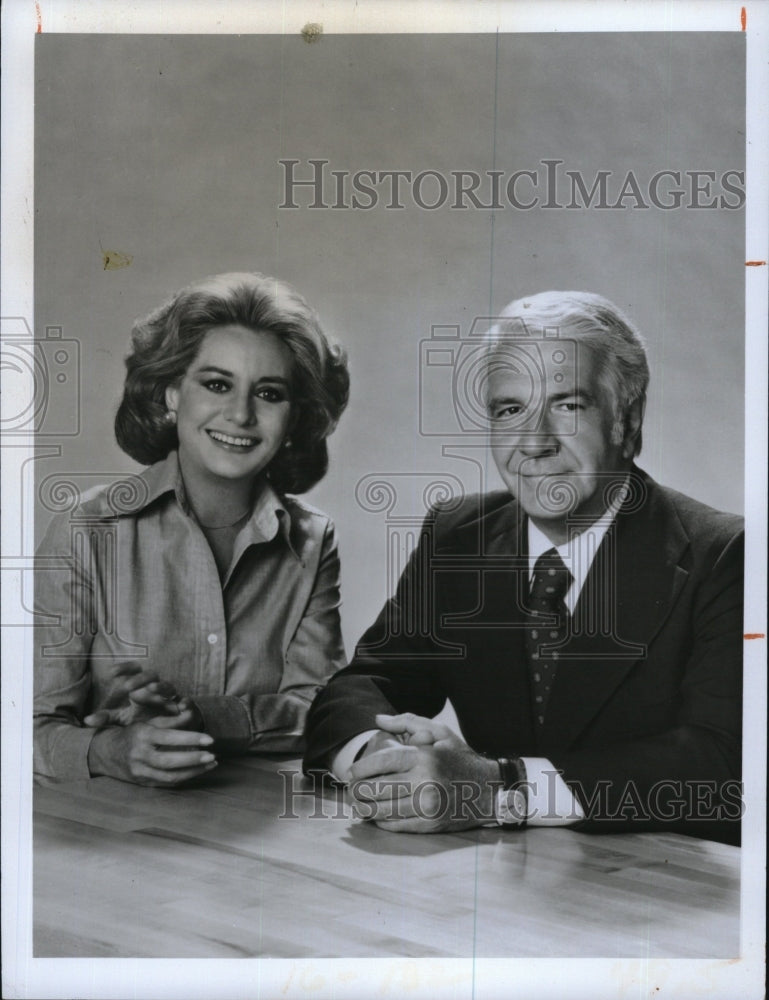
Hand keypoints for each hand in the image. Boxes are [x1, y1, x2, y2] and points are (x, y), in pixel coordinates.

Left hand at [84, 662, 181, 727]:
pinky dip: (185, 702)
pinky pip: (187, 702)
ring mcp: (171, 697)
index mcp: (140, 687)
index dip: (124, 668)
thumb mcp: (123, 718)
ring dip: (161, 687)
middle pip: (150, 676)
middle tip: (128, 686)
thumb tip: (87, 721)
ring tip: (152, 689)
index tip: (112, 672)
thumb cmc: (143, 718)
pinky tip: (181, 706)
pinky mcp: (184, 707)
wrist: (169, 727)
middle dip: (140, 679)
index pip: (133, 670)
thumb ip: (106, 718)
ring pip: (168, 687)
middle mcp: (155, 688)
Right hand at [87, 708, 215, 786]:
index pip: (170, 738)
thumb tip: (193, 714)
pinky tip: (199, 771)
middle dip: (193, 760)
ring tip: (211, 763)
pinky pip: (167, 783)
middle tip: (213, 755)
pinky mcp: (143, 783)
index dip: (191, 738)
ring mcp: (140, 772)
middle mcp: (140, 755)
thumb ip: (172, 720)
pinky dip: (185, 777)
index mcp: (142, 735)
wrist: (107, 753)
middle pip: (169, 761)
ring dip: (193, 771)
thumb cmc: (134, 733)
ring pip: (169, 776)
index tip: (210, 739)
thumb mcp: (149, 722)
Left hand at [348, 713, 499, 832]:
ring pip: (380, 810)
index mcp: (423, 757)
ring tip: (357, 802)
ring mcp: (426, 806)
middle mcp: (423, 782)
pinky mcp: (428, 825)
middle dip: (356, 789)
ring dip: (363, 807)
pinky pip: (394, 824)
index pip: (380, 762)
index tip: (351, 771)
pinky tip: (375, 814)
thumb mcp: (440, 732)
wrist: (489, 790)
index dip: (360, 768)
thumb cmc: (460, 758)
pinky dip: (380, 820)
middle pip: (375, 788)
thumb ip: (407, 722)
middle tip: (351, 788)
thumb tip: (378, 720)